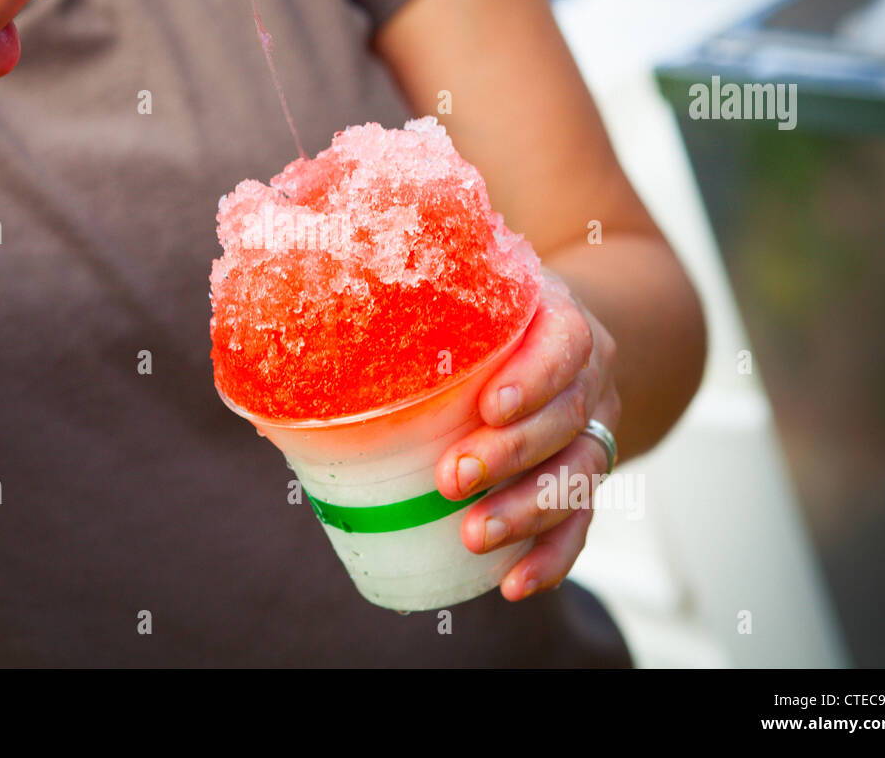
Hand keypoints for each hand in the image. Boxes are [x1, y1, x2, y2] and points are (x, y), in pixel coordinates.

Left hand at [434, 270, 620, 600]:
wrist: (556, 339)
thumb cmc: (481, 320)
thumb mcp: (459, 300)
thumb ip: (404, 316)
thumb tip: (295, 367)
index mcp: (557, 320)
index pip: (564, 342)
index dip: (533, 378)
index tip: (490, 407)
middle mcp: (584, 377)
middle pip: (566, 416)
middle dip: (511, 453)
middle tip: (453, 478)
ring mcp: (589, 430)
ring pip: (580, 474)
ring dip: (528, 511)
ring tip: (476, 537)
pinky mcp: (583, 478)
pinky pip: (580, 521)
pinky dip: (552, 556)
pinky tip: (516, 584)